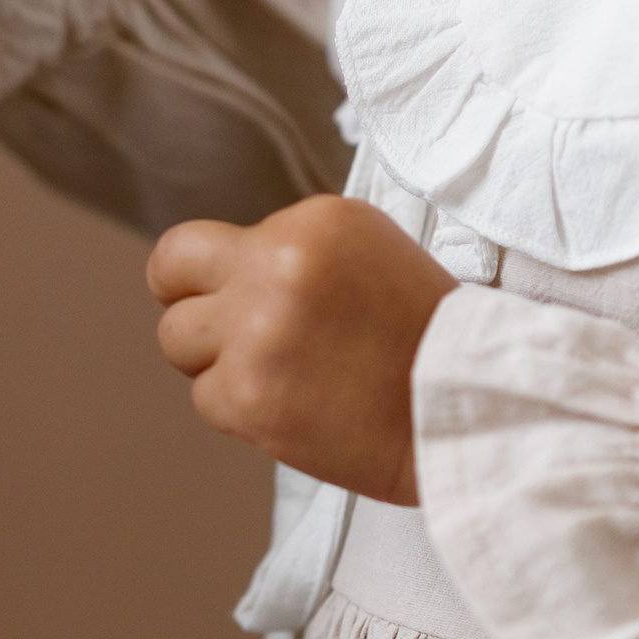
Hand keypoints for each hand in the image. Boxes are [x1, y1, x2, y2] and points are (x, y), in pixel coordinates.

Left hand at [146, 196, 454, 503]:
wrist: (471, 414)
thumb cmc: (426, 337)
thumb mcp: (367, 249)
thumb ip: (292, 246)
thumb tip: (227, 264)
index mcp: (309, 223)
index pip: (203, 239)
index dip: (210, 272)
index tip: (229, 294)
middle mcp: (276, 268)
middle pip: (168, 272)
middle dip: (185, 301)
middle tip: (219, 329)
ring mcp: (257, 334)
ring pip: (177, 340)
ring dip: (216, 359)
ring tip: (277, 372)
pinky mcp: (250, 398)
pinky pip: (206, 397)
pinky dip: (241, 408)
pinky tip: (293, 405)